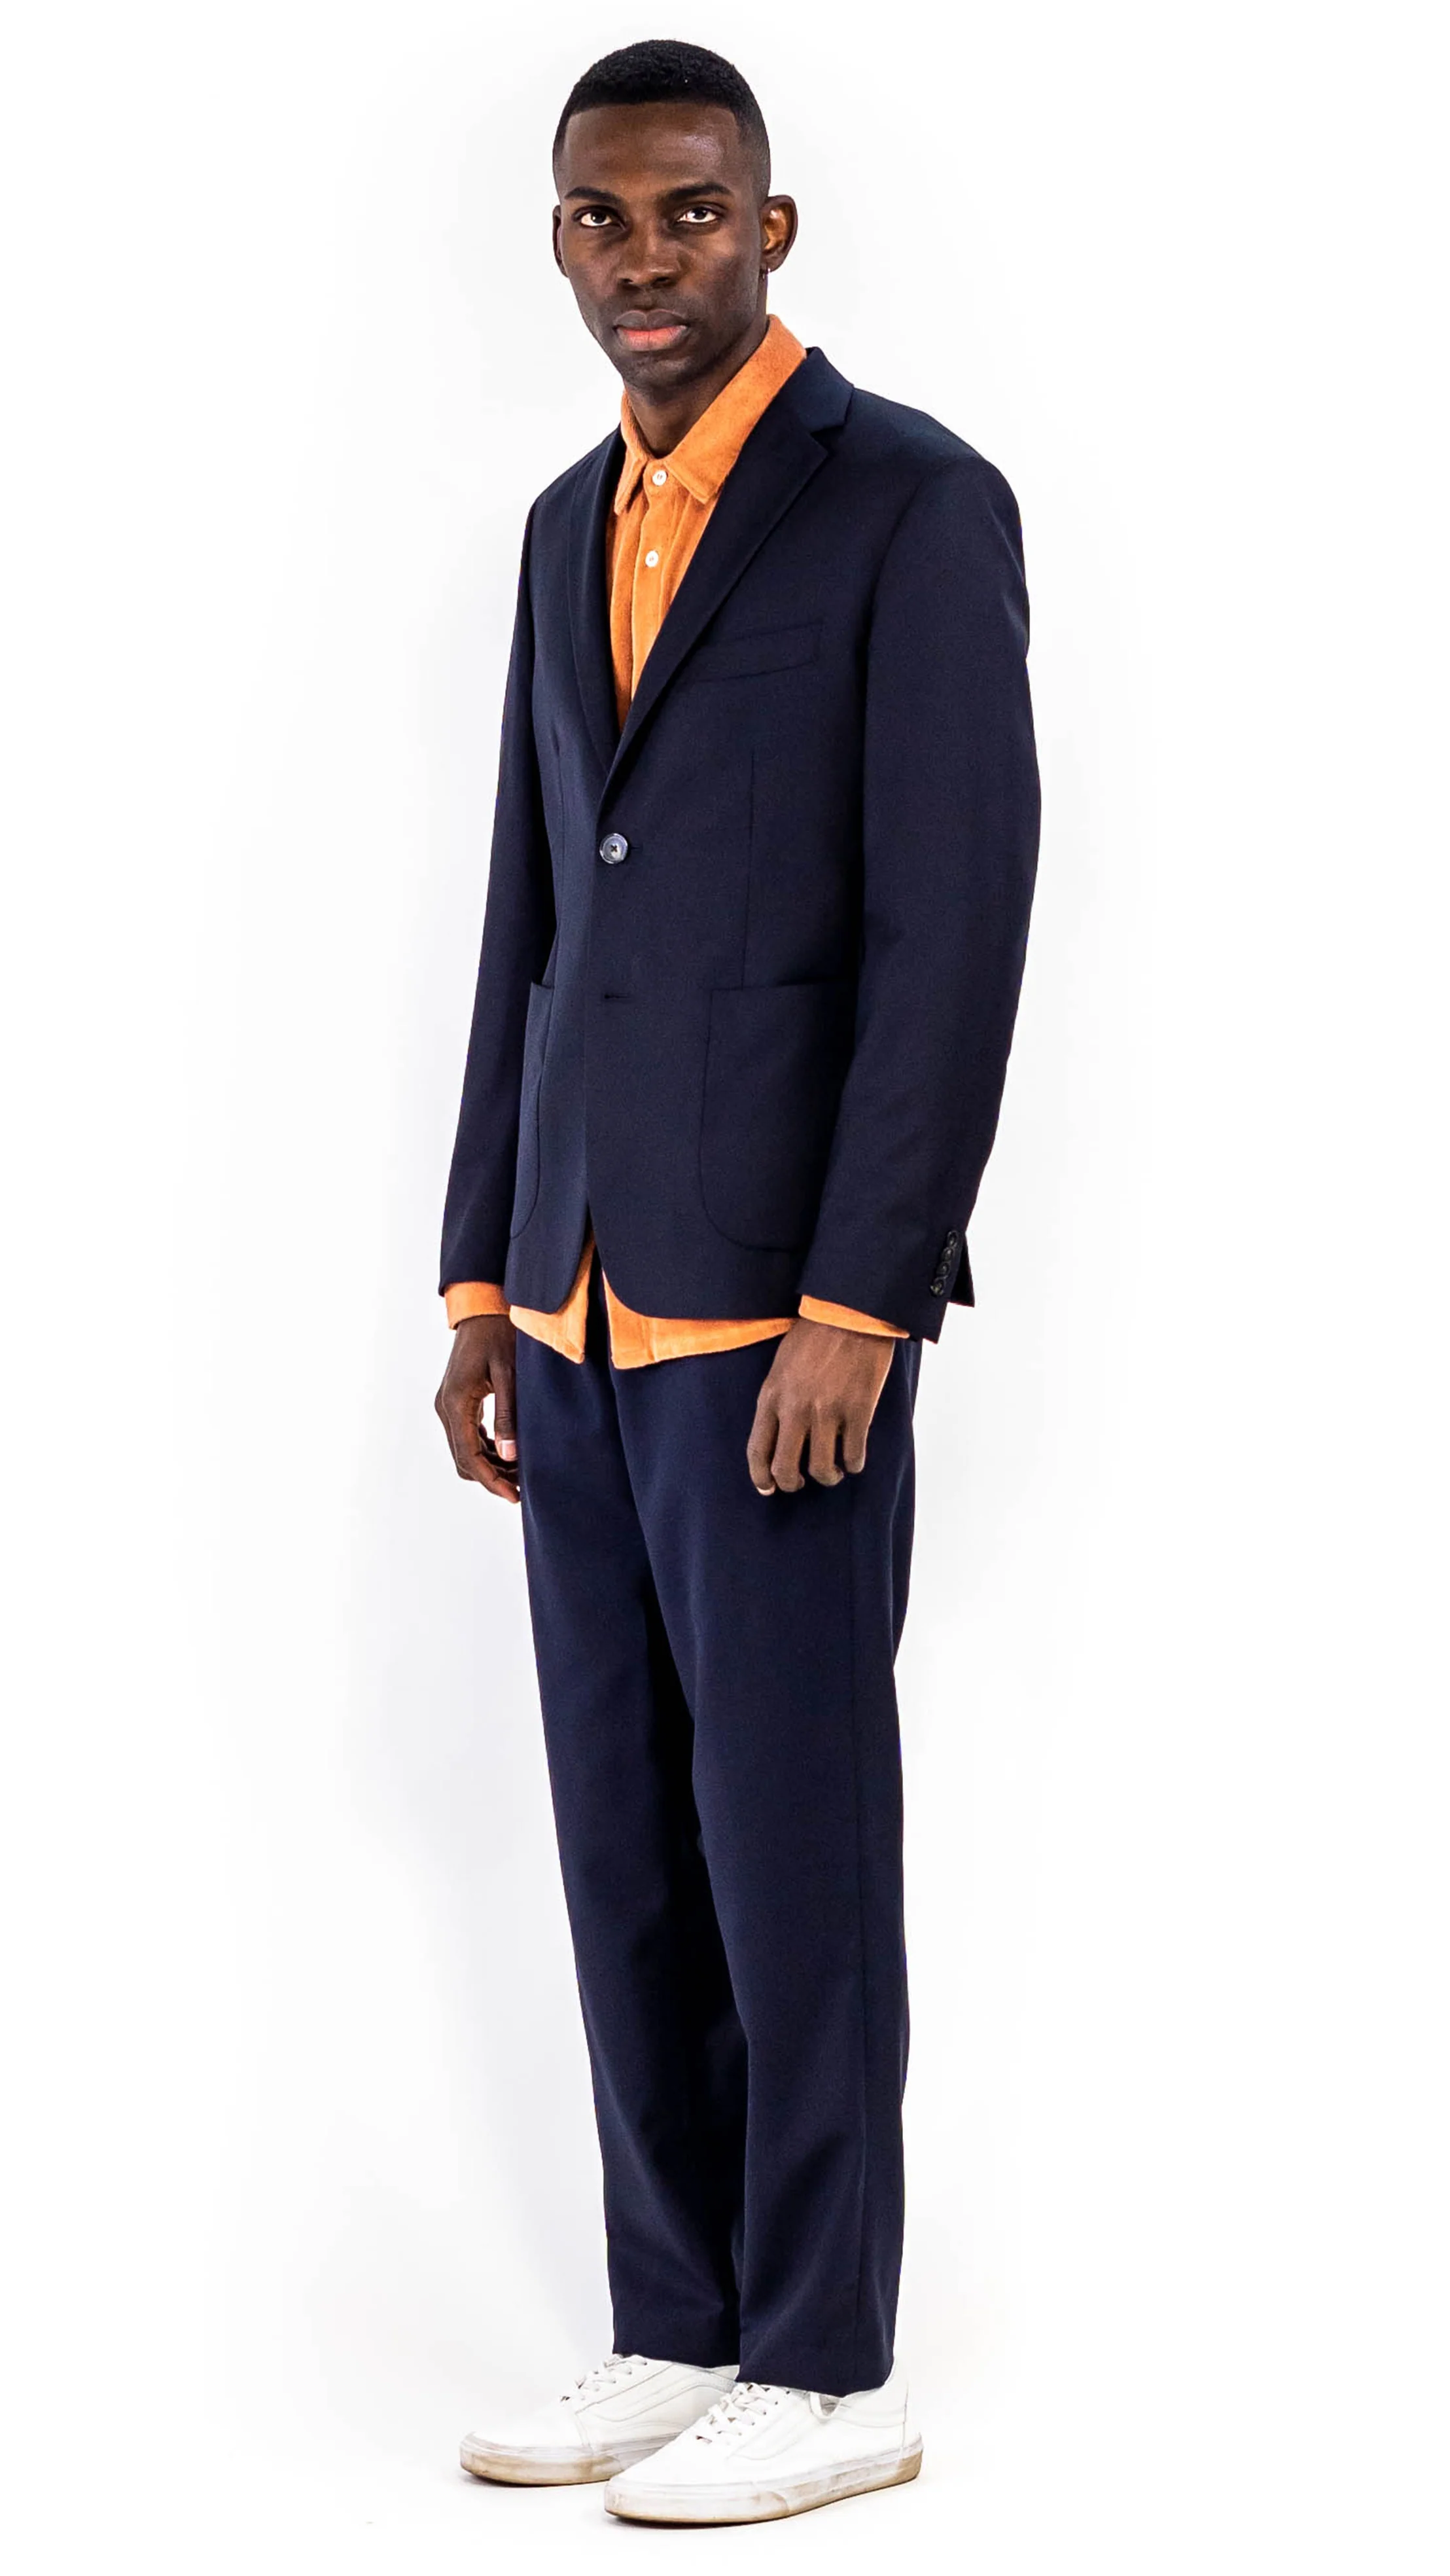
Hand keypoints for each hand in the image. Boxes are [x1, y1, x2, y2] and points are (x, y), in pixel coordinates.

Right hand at [435, 1314, 518, 1503]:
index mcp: (455, 1403)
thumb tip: (509, 1456)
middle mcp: (445, 1407)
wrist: (483, 1307)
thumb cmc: (499, 1334)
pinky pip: (467, 1436)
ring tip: (521, 1470)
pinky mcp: (456, 1401)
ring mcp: (448, 1405)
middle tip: (524, 1486)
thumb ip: (508, 1416)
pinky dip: (486, 1449)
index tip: (514, 1496)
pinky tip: (509, 1450)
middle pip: (464, 1459)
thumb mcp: (509, 1374)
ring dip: (490, 1464)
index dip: (491, 1481)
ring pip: (464, 1450)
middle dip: (492, 1477)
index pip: (469, 1457)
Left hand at [746, 1317, 896, 1494]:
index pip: (757, 1451)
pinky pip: (853, 1455)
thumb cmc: (813, 1335)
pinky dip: (854, 1464)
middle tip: (801, 1481)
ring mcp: (827, 1412)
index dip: (761, 1477)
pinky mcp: (857, 1412)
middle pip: (785, 1468)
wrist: (849, 1313)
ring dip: (827, 1476)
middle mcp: (795, 1409)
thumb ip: (777, 1399)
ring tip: (833, 1471)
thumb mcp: (780, 1365)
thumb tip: (781, 1433)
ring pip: (821, 1468)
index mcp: (771, 1397)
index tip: (768, 1488)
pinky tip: (854, 1459)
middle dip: (792, 1483)